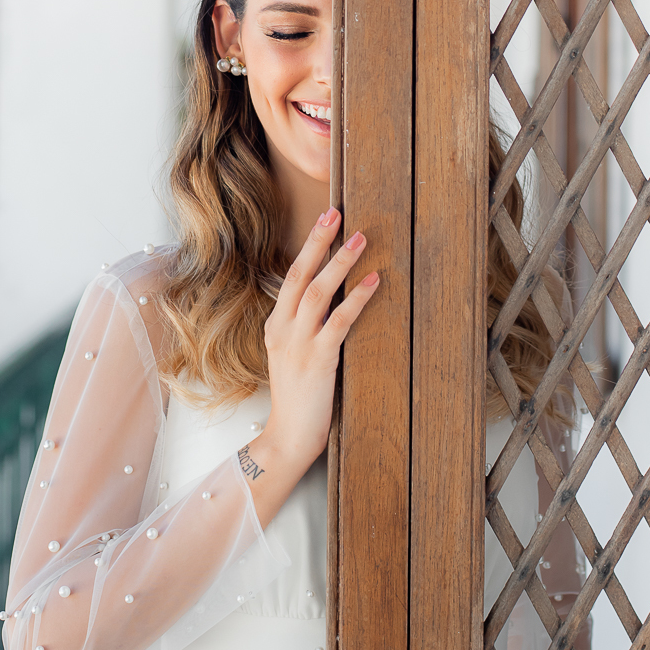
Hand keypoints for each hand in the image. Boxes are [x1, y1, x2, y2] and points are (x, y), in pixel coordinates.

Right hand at [261, 207, 377, 470]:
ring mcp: (298, 344)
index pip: (291, 277)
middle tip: (337, 212)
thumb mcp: (294, 355)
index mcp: (276, 325)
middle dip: (319, 241)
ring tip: (361, 238)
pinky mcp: (317, 361)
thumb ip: (307, 328)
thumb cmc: (299, 398)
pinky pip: (339, 322)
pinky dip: (357, 298)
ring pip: (317, 291)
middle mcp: (282, 329)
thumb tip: (336, 300)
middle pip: (299, 275)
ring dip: (340, 262)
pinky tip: (374, 281)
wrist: (288, 436)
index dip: (310, 247)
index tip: (326, 221)